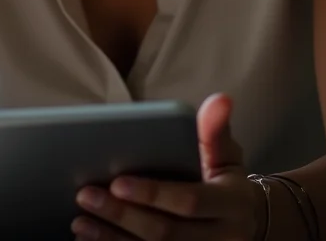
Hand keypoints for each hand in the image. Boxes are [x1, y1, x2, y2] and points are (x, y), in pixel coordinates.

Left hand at [71, 94, 262, 240]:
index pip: (189, 201)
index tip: (117, 181)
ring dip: (112, 239)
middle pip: (165, 233)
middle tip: (86, 195)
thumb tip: (220, 99)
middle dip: (122, 215)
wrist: (246, 224)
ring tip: (80, 220)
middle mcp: (221, 238)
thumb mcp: (227, 154)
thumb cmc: (226, 180)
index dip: (152, 194)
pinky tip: (90, 240)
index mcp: (230, 204)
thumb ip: (216, 129)